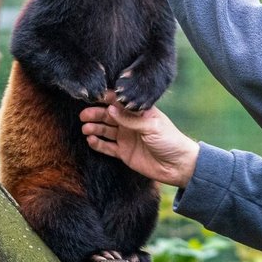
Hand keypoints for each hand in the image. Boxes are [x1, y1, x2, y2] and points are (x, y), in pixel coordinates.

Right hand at [80, 93, 199, 187]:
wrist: (178, 165)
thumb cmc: (170, 141)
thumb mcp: (152, 126)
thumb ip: (131, 119)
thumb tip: (110, 109)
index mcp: (140, 112)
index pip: (120, 101)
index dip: (106, 98)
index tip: (93, 96)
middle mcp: (131, 123)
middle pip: (109, 115)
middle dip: (95, 113)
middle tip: (83, 115)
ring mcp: (126, 137)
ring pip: (105, 129)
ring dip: (94, 127)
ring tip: (85, 128)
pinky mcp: (124, 152)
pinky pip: (106, 146)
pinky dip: (97, 143)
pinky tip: (90, 139)